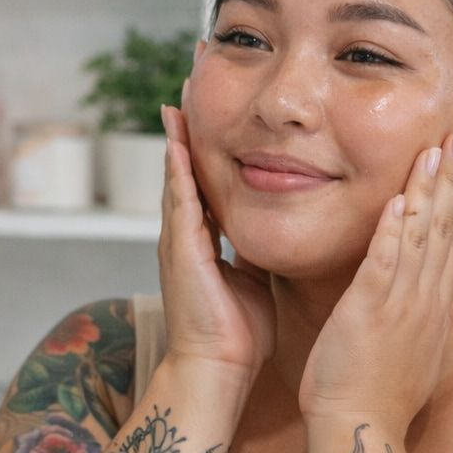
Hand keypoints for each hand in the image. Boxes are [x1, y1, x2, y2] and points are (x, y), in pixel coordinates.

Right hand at [157, 103, 274, 384]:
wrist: (216, 370)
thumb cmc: (238, 335)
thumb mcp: (254, 280)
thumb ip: (257, 253)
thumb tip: (276, 233)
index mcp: (205, 241)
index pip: (205, 180)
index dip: (206, 144)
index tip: (211, 108)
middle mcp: (185, 234)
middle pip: (184, 168)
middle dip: (186, 126)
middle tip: (189, 83)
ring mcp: (178, 241)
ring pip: (177, 176)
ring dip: (177, 136)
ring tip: (179, 97)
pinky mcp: (181, 250)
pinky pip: (179, 200)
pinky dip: (177, 168)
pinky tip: (177, 139)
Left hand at [299, 130, 452, 430]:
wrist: (362, 432)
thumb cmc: (376, 399)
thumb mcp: (408, 353)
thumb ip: (414, 320)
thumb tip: (417, 304)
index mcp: (433, 310)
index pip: (452, 243)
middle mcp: (426, 302)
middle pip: (446, 230)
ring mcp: (402, 306)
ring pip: (422, 238)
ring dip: (429, 191)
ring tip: (438, 150)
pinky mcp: (371, 313)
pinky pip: (386, 265)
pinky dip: (394, 232)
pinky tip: (400, 202)